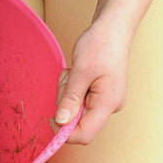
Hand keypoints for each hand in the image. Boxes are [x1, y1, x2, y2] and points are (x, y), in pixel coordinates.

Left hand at [53, 14, 134, 144]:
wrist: (113, 28)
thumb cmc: (100, 45)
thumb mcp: (80, 71)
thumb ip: (70, 99)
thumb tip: (61, 122)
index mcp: (108, 103)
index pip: (85, 134)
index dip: (65, 133)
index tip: (50, 119)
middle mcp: (109, 106)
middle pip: (78, 121)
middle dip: (65, 102)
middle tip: (68, 79)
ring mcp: (106, 100)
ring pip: (76, 108)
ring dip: (68, 92)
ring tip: (74, 71)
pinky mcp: (100, 93)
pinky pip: (80, 99)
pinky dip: (73, 87)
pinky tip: (78, 72)